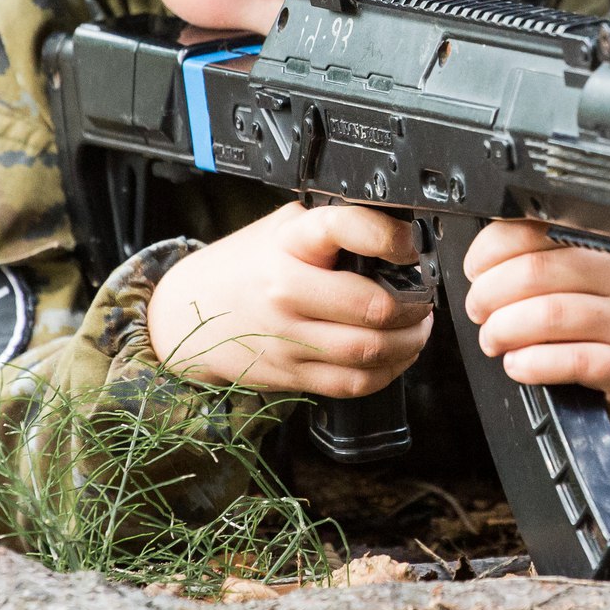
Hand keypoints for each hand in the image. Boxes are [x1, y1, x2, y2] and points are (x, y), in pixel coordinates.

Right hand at [146, 203, 434, 397]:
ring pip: (370, 351)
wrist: (187, 314)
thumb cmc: (244, 267)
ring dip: (409, 341)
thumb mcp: (282, 228)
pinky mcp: (290, 374)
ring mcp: (287, 338)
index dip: (389, 236)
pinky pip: (353, 382)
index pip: (344, 228)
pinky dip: (387, 371)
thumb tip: (396, 229)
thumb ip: (332, 227)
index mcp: (288, 243)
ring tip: (417, 327)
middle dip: (414, 304)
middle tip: (423, 297)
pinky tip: (394, 355)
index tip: (410, 244)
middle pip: (373, 307)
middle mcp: (286, 291)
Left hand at [461, 220, 609, 459]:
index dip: (491, 250)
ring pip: (552, 314)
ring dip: (506, 329)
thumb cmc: (589, 328)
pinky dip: (533, 364)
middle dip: (491, 293)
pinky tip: (517, 365)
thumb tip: (480, 264)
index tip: (475, 271)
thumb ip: (534, 264)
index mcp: (604, 243)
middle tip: (478, 312)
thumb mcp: (569, 285)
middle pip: (538, 270)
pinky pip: (574, 360)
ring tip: (493, 341)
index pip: (537, 228)